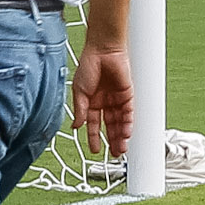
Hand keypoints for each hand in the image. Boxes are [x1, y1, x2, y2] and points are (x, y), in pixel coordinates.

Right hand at [69, 37, 133, 159]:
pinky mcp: (127, 94)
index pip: (93, 125)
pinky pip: (128, 112)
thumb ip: (79, 110)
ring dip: (121, 135)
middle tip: (115, 154)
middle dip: (112, 140)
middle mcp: (104, 103)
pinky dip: (127, 123)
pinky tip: (126, 133)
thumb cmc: (88, 66)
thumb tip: (76, 126)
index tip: (96, 150)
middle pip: (110, 126)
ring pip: (120, 122)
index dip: (94, 138)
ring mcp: (116, 99)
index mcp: (91, 102)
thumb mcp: (79, 92)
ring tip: (121, 148)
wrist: (103, 50)